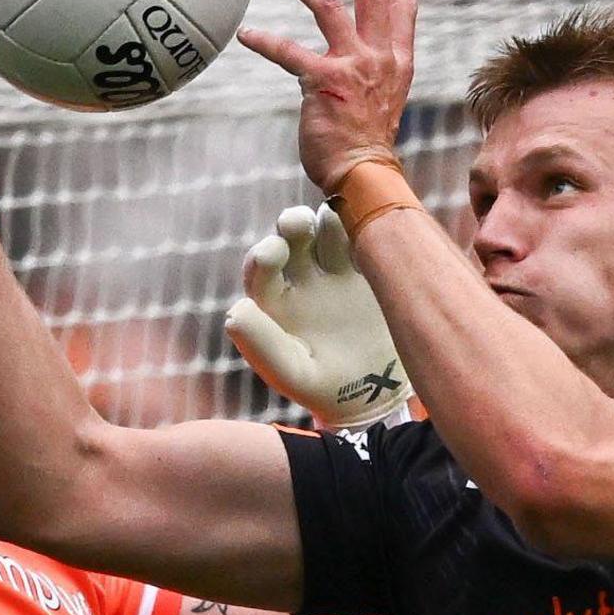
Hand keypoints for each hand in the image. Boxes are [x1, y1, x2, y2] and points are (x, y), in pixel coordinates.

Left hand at [228, 205, 414, 426]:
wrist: (379, 395)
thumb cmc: (326, 390)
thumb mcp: (294, 374)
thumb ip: (262, 346)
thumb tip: (234, 310)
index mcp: (275, 303)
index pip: (261, 270)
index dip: (263, 258)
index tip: (272, 254)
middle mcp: (302, 281)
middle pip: (291, 240)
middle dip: (292, 226)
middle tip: (298, 225)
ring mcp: (336, 273)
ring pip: (326, 231)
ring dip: (326, 220)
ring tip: (329, 219)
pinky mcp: (370, 272)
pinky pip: (364, 240)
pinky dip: (362, 227)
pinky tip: (364, 223)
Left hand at [235, 0, 417, 194]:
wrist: (365, 175)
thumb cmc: (366, 145)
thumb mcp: (382, 100)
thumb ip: (371, 73)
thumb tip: (354, 61)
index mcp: (397, 61)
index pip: (404, 8)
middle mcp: (380, 57)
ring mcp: (354, 66)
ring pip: (330, 6)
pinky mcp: (324, 81)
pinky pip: (288, 51)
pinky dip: (264, 40)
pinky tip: (246, 34)